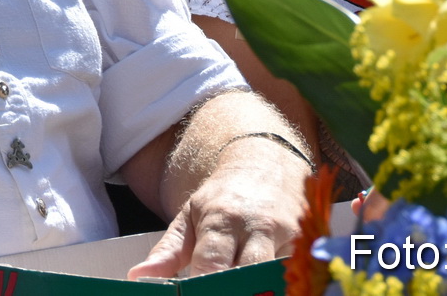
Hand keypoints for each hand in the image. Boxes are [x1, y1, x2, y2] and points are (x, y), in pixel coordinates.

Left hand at [127, 136, 307, 278]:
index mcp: (222, 220)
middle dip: (233, 293)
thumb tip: (139, 277)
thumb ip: (167, 251)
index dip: (203, 288)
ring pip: (277, 277)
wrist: (267, 163)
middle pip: (248, 274)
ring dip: (260, 290)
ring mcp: (287, 237)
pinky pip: (295, 274)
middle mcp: (257, 228)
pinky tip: (268, 289)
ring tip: (246, 294)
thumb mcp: (190, 216)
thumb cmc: (225, 197)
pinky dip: (281, 284)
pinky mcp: (307, 245)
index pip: (212, 264)